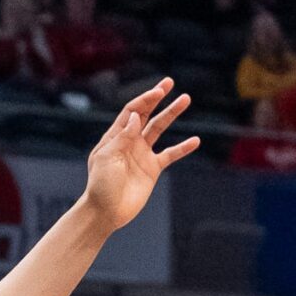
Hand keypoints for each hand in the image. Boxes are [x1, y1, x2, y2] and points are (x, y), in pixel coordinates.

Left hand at [81, 80, 198, 231]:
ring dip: (172, 114)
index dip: (145, 100)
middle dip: (157, 98)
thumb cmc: (101, 186)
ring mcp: (142, 154)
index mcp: (115, 137)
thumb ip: (122, 137)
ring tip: (186, 99)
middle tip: (169, 82)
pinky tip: (195, 141)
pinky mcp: (152, 169)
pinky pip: (170, 154)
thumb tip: (134, 116)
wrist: (106, 213)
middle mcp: (129, 142)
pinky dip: (183, 148)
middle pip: (145, 114)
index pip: (131, 112)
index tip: (159, 91)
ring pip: (159, 128)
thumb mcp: (107, 158)